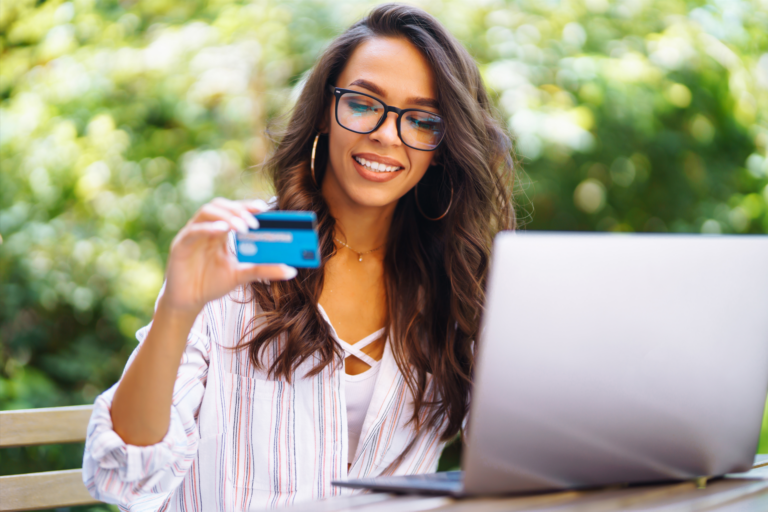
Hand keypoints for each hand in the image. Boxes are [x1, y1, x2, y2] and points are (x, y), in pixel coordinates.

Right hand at [160, 197, 295, 314]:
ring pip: (207, 212)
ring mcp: (192, 234)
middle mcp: (206, 228)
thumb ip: (264, 270)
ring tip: (243, 228)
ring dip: (227, 216)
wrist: (189, 302)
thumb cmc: (212, 284)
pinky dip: (208, 228)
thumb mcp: (242, 276)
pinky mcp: (180, 245)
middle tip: (255, 222)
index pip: (234, 210)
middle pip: (221, 206)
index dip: (248, 206)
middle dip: (239, 210)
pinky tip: (222, 230)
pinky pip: (193, 230)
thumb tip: (292, 271)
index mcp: (220, 232)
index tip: (265, 208)